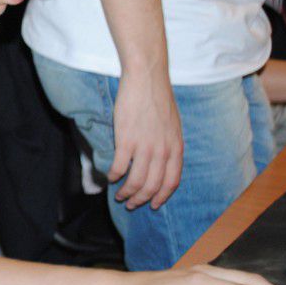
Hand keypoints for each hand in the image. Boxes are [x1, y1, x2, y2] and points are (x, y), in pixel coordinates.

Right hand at [111, 68, 183, 209]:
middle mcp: (162, 151)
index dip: (162, 197)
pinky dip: (113, 176)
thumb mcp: (173, 126)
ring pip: (136, 181)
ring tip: (119, 195)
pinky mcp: (126, 139)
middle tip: (131, 204)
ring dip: (126, 192)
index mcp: (176, 148)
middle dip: (141, 200)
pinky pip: (120, 166)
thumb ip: (169, 145)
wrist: (147, 79)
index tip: (154, 205)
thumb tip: (163, 161)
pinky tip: (109, 177)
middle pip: (152, 186)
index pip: (171, 182)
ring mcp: (144, 146)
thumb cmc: (158, 99)